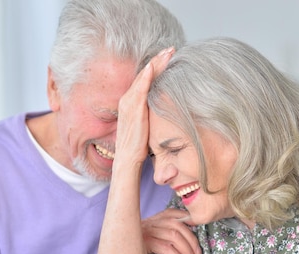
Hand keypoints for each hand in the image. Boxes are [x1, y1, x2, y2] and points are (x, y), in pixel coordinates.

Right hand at [114, 48, 173, 166]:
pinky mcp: (132, 110)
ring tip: (167, 53)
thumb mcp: (147, 125)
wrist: (127, 159)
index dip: (157, 67)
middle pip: (145, 75)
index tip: (169, 57)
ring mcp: (128, 104)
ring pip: (143, 78)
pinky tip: (152, 67)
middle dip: (158, 61)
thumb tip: (165, 107)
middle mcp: (127, 100)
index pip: (145, 80)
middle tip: (171, 49)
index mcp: (131, 103)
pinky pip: (139, 90)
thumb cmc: (137, 146)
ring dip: (155, 64)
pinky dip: (145, 77)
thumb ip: (152, 112)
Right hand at [142, 208, 200, 253]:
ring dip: (187, 253)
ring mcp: (149, 231)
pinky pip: (166, 248)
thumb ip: (167, 231)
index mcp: (158, 217)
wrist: (119, 251)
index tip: (197, 235)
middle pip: (179, 227)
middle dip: (192, 242)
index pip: (177, 214)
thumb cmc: (139, 246)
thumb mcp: (154, 234)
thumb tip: (189, 239)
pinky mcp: (145, 242)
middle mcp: (153, 221)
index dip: (191, 222)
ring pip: (175, 237)